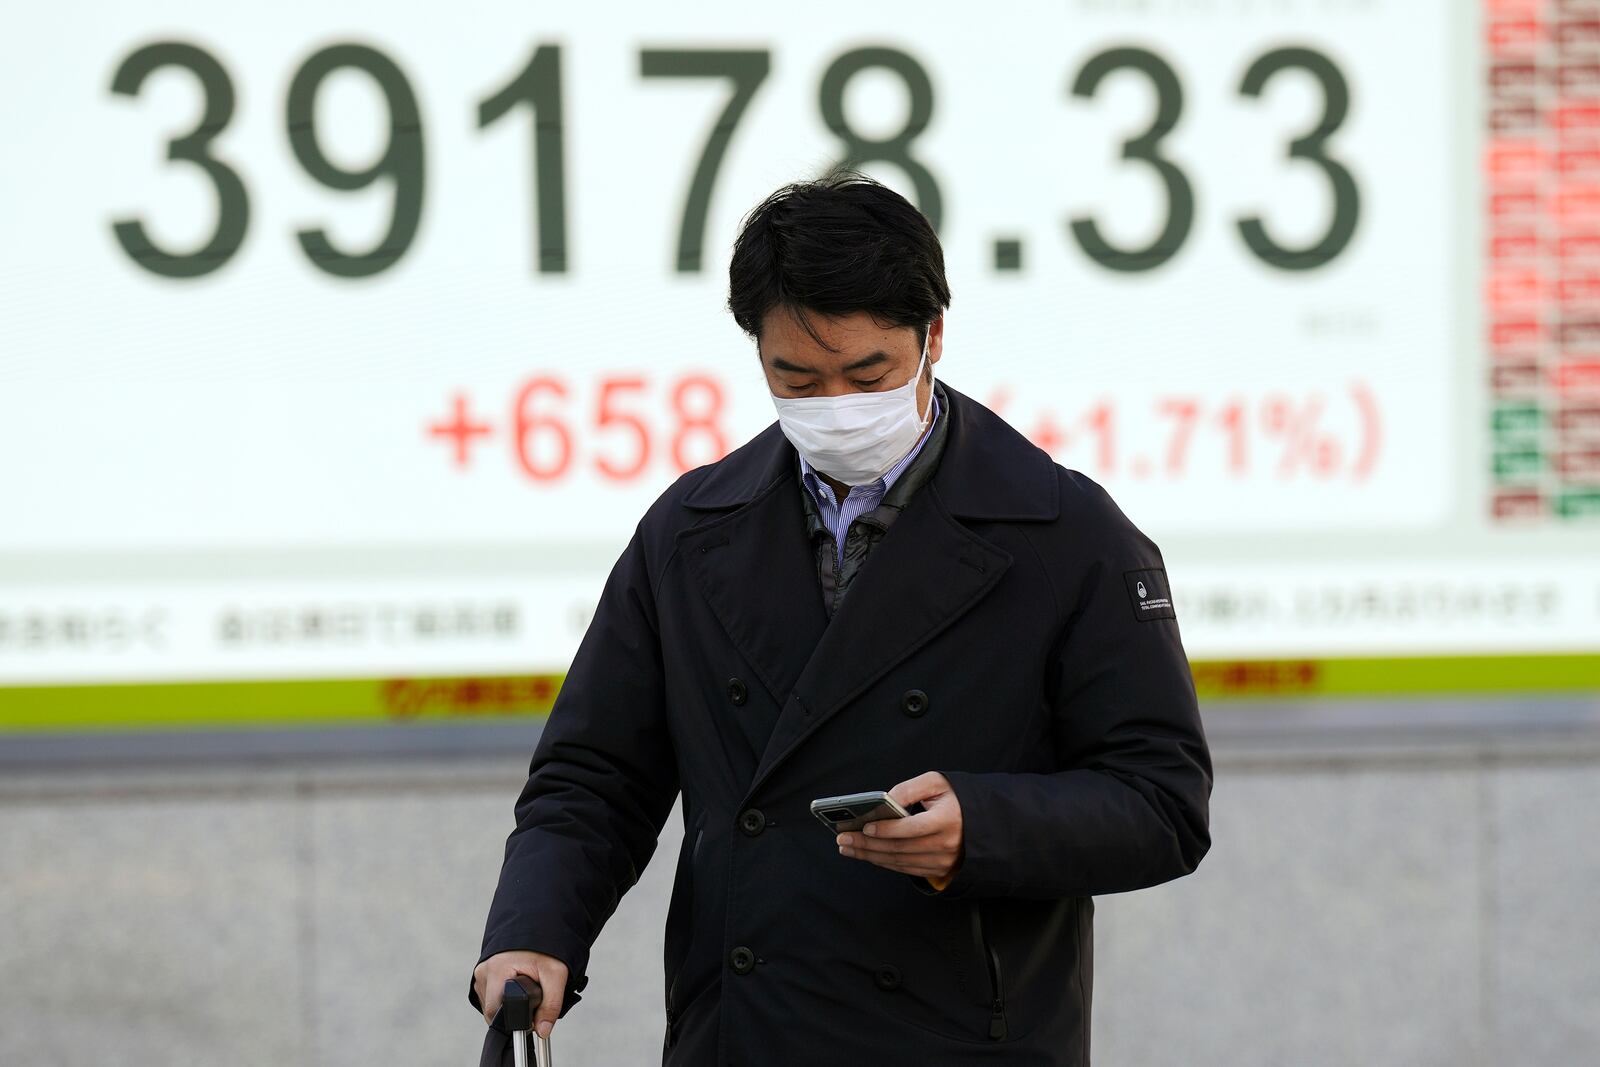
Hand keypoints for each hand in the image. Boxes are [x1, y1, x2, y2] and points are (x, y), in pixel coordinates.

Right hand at [473, 950, 567, 1037]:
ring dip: (506, 1004)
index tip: (530, 1018)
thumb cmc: (546, 947)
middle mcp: (484, 971)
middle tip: (532, 999)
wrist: (539, 925)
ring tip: (525, 989)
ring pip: (490, 1003)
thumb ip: (551, 1004)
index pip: (495, 1013)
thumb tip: (542, 1031)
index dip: (513, 1022)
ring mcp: (481, 971)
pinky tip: (516, 986)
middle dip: (512, 1012)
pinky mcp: (483, 972)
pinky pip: (489, 994)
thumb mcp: (556, 974)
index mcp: (497, 970)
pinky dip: (502, 996)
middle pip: (492, 1010)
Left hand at [836, 771, 963, 880]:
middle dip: (867, 845)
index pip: (911, 828)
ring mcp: (942, 861)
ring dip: (870, 856)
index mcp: (947, 820)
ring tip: (848, 848)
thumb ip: (910, 788)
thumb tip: (884, 800)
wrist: (982, 822)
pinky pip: (905, 869)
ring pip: (899, 861)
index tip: (864, 827)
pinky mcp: (938, 870)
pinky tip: (867, 855)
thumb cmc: (956, 798)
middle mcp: (945, 845)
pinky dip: (884, 862)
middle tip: (843, 839)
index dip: (886, 829)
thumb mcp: (937, 783)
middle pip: (899, 848)